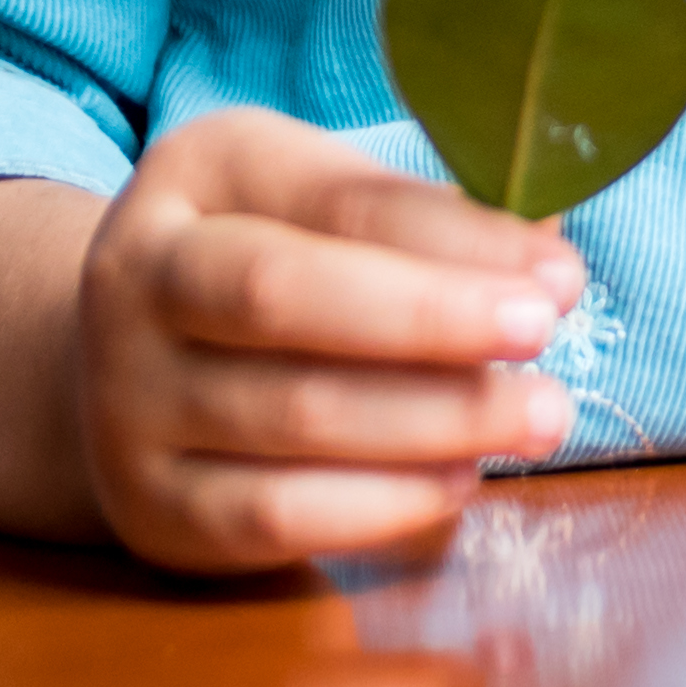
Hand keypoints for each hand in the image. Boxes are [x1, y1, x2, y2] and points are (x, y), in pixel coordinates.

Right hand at [72, 107, 585, 571]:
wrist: (126, 368)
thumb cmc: (275, 263)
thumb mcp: (328, 205)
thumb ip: (427, 224)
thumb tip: (547, 266)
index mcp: (204, 170)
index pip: (339, 200)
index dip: (457, 239)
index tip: (559, 276)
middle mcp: (138, 275)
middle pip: (284, 296)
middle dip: (431, 320)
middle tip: (545, 339)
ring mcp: (129, 398)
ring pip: (292, 415)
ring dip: (435, 421)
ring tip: (537, 417)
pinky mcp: (152, 507)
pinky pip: (274, 515)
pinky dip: (382, 504)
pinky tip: (459, 481)